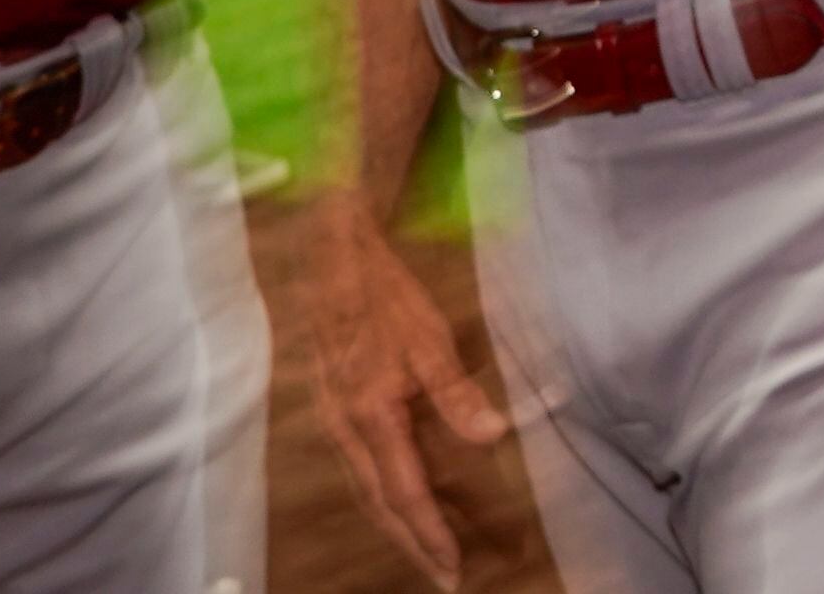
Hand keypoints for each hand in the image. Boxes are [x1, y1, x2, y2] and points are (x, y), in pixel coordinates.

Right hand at [302, 185, 510, 584]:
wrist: (331, 260)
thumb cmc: (382, 295)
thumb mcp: (428, 337)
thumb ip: (456, 392)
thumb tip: (492, 435)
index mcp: (370, 416)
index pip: (403, 492)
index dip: (429, 533)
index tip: (453, 566)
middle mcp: (346, 430)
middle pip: (380, 504)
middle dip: (413, 543)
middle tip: (445, 576)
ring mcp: (334, 422)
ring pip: (366, 489)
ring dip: (397, 524)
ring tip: (429, 550)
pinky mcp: (334, 410)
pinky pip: (359, 467)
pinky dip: (382, 494)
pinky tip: (400, 498)